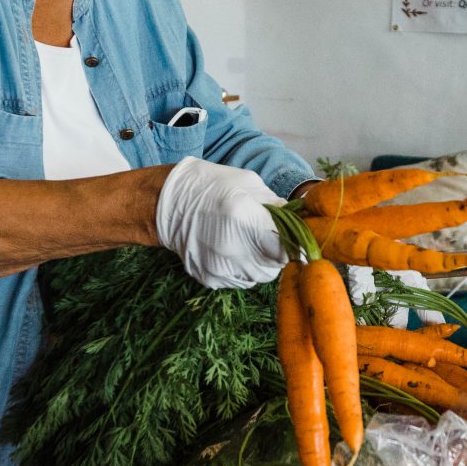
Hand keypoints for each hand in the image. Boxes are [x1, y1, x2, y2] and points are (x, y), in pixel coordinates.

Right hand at [154, 158, 286, 288]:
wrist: (168, 204)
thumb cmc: (212, 186)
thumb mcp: (249, 184)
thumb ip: (276, 206)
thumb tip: (298, 223)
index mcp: (244, 217)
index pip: (286, 247)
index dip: (294, 244)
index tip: (294, 238)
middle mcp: (231, 247)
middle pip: (275, 266)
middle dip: (278, 254)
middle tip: (268, 237)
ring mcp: (219, 266)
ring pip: (259, 277)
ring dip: (261, 263)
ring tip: (248, 242)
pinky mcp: (209, 279)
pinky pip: (241, 281)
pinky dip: (243, 269)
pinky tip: (233, 250)